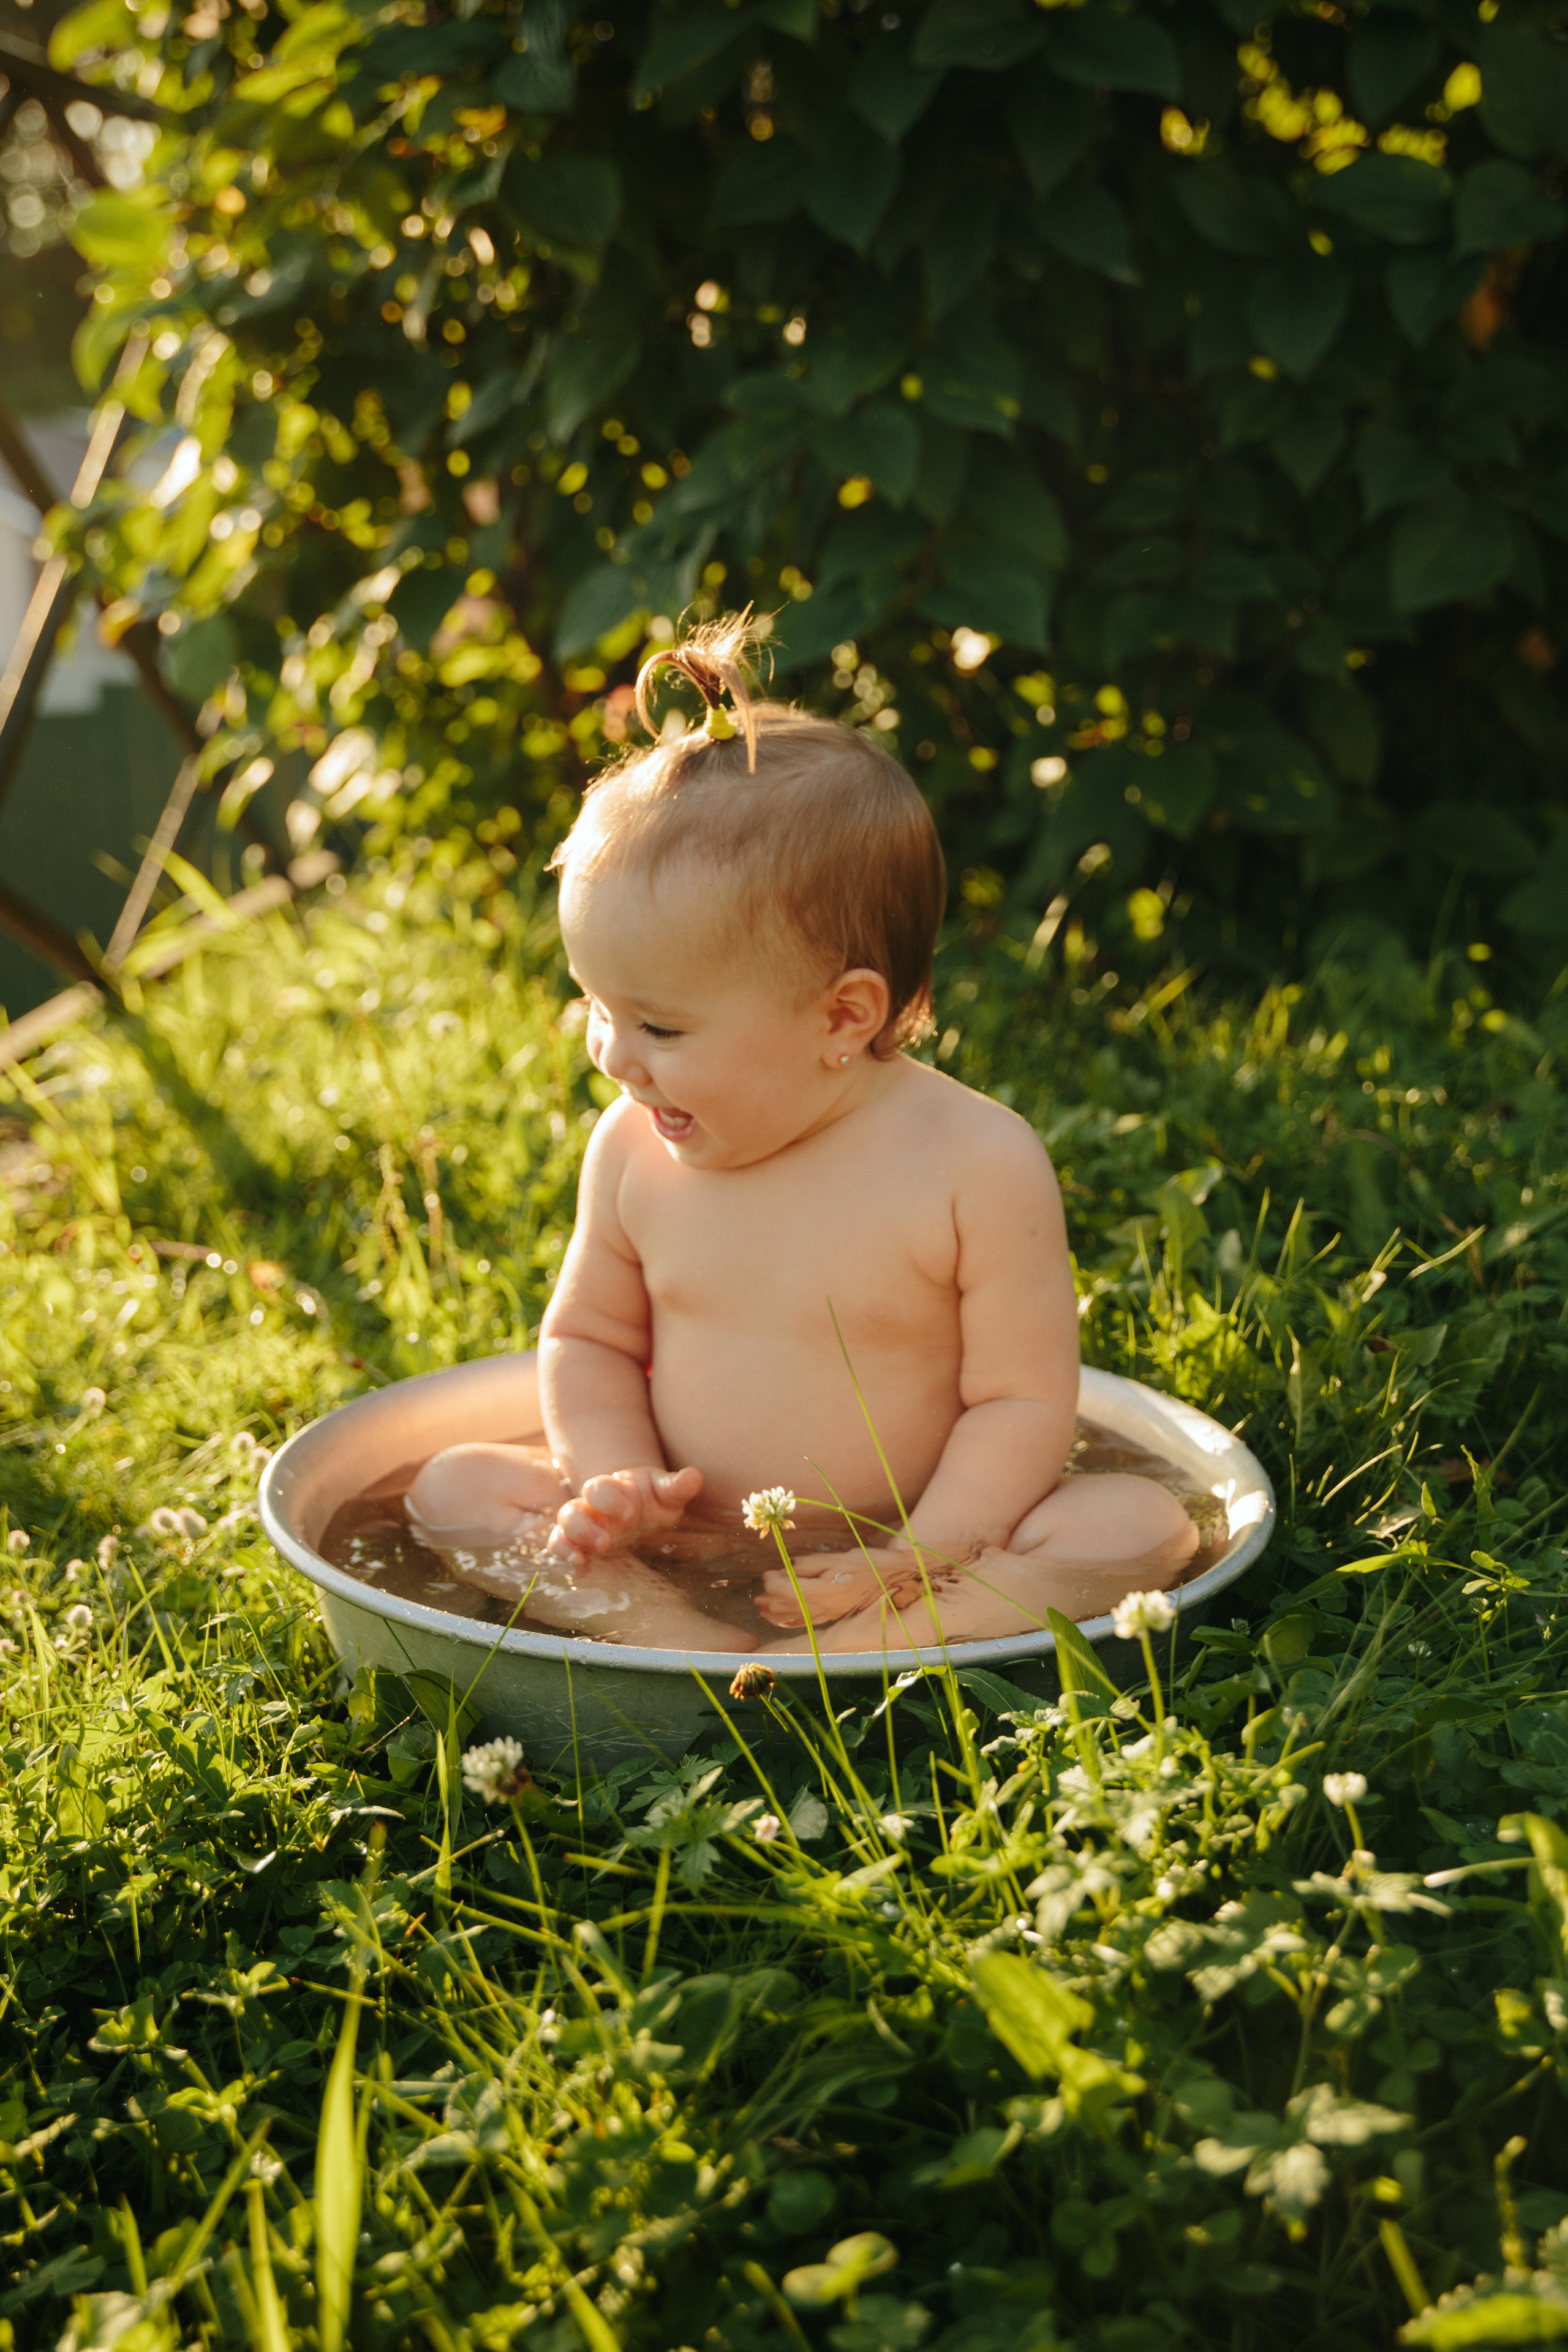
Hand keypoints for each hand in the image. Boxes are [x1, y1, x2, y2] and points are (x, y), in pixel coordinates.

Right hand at [547, 1464, 702, 1567]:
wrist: (639, 1506)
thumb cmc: (652, 1497)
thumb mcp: (665, 1492)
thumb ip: (676, 1486)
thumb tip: (694, 1476)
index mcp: (613, 1490)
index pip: (600, 1489)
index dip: (610, 1499)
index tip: (632, 1512)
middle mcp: (592, 1508)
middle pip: (572, 1511)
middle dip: (584, 1527)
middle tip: (606, 1542)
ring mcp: (584, 1527)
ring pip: (563, 1530)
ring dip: (569, 1544)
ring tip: (582, 1558)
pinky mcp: (581, 1545)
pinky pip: (562, 1548)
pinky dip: (567, 1559)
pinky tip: (580, 1570)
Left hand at [755, 1544, 930, 1628]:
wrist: (894, 1576)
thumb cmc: (866, 1562)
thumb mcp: (835, 1557)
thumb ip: (808, 1565)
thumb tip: (785, 1569)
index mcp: (825, 1590)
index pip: (790, 1589)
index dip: (774, 1583)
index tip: (766, 1574)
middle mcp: (827, 1607)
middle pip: (790, 1606)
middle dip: (772, 1600)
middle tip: (758, 1596)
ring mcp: (832, 1614)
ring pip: (798, 1616)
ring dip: (778, 1613)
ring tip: (762, 1608)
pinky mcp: (837, 1616)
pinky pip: (810, 1622)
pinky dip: (792, 1621)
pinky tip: (781, 1620)